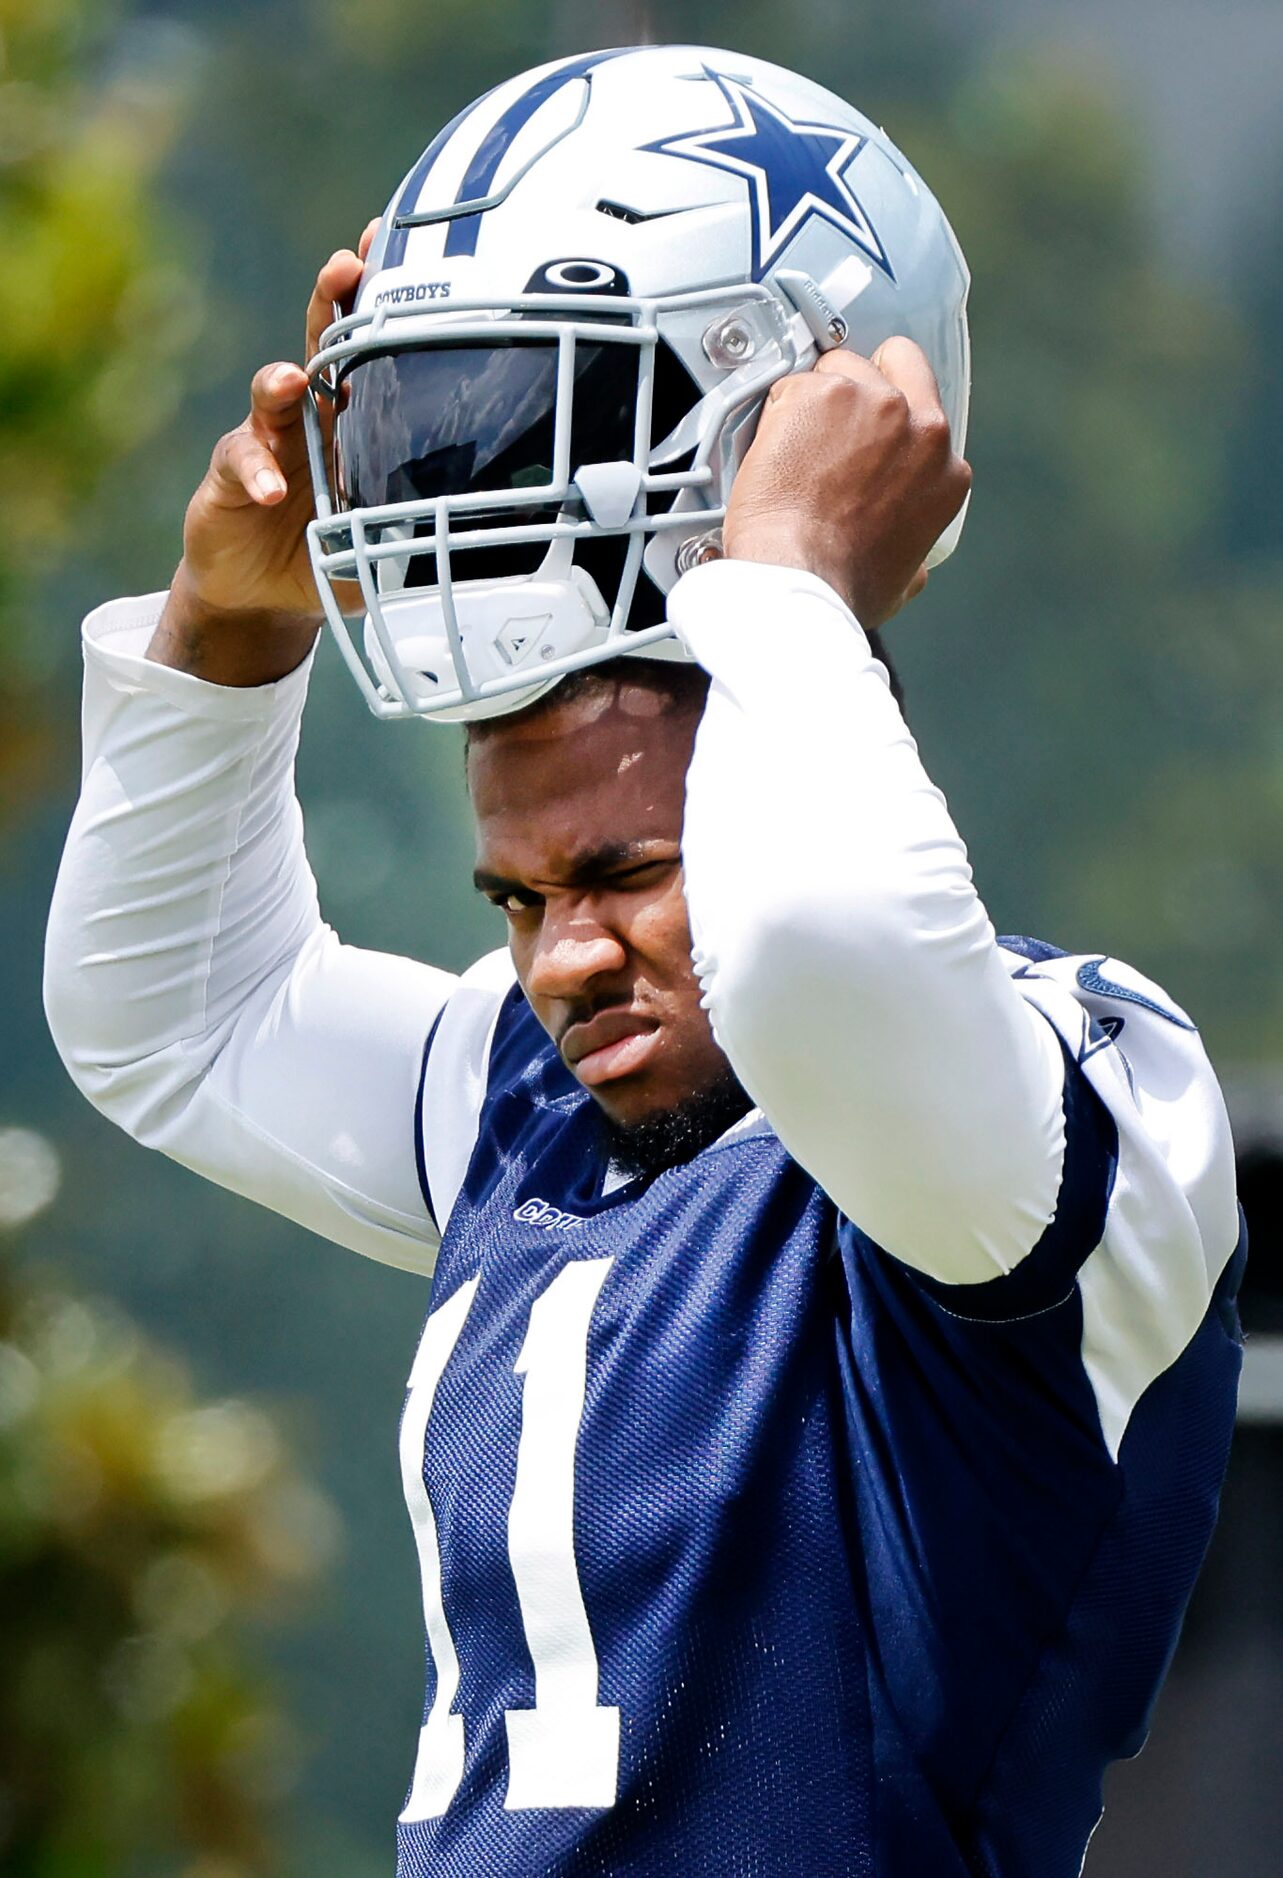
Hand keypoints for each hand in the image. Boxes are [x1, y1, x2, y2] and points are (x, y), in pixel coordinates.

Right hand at [147, 219, 379, 684]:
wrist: (262, 591)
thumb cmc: (329, 552)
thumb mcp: (385, 538)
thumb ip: (425, 524)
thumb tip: (495, 529)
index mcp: (354, 422)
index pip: (372, 354)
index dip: (387, 309)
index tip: (406, 263)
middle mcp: (310, 417)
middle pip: (321, 345)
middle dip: (332, 301)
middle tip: (343, 268)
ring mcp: (266, 438)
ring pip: (271, 392)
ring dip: (280, 379)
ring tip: (291, 379)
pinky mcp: (231, 472)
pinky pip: (241, 462)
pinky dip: (257, 472)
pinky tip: (273, 489)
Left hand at [722, 339, 970, 629]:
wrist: (797, 577)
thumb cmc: (842, 586)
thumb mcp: (904, 578)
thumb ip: (913, 546)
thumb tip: (909, 556)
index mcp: (944, 469)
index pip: (927, 406)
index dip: (891, 417)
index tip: (868, 432)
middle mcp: (915, 425)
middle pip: (893, 362)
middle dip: (864, 380)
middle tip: (830, 419)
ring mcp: (867, 402)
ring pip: (838, 367)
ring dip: (814, 399)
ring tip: (794, 448)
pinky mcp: (816, 394)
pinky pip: (791, 384)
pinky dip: (776, 411)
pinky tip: (772, 450)